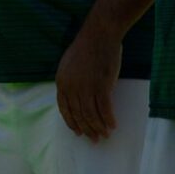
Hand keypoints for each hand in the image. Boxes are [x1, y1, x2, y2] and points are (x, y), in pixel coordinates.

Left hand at [54, 24, 120, 140]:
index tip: (79, 132)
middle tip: (94, 139)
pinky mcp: (102, 86)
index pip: (65, 109)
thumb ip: (69, 81)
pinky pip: (105, 109)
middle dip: (87, 129)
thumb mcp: (69, 64)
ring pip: (91, 115)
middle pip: (79, 115)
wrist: (99, 34)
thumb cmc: (87, 47)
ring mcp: (86, 88)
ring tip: (105, 135)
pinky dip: (109, 119)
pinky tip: (113, 125)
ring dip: (99, 127)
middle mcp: (72, 88)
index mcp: (61, 82)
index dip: (72, 122)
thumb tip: (74, 97)